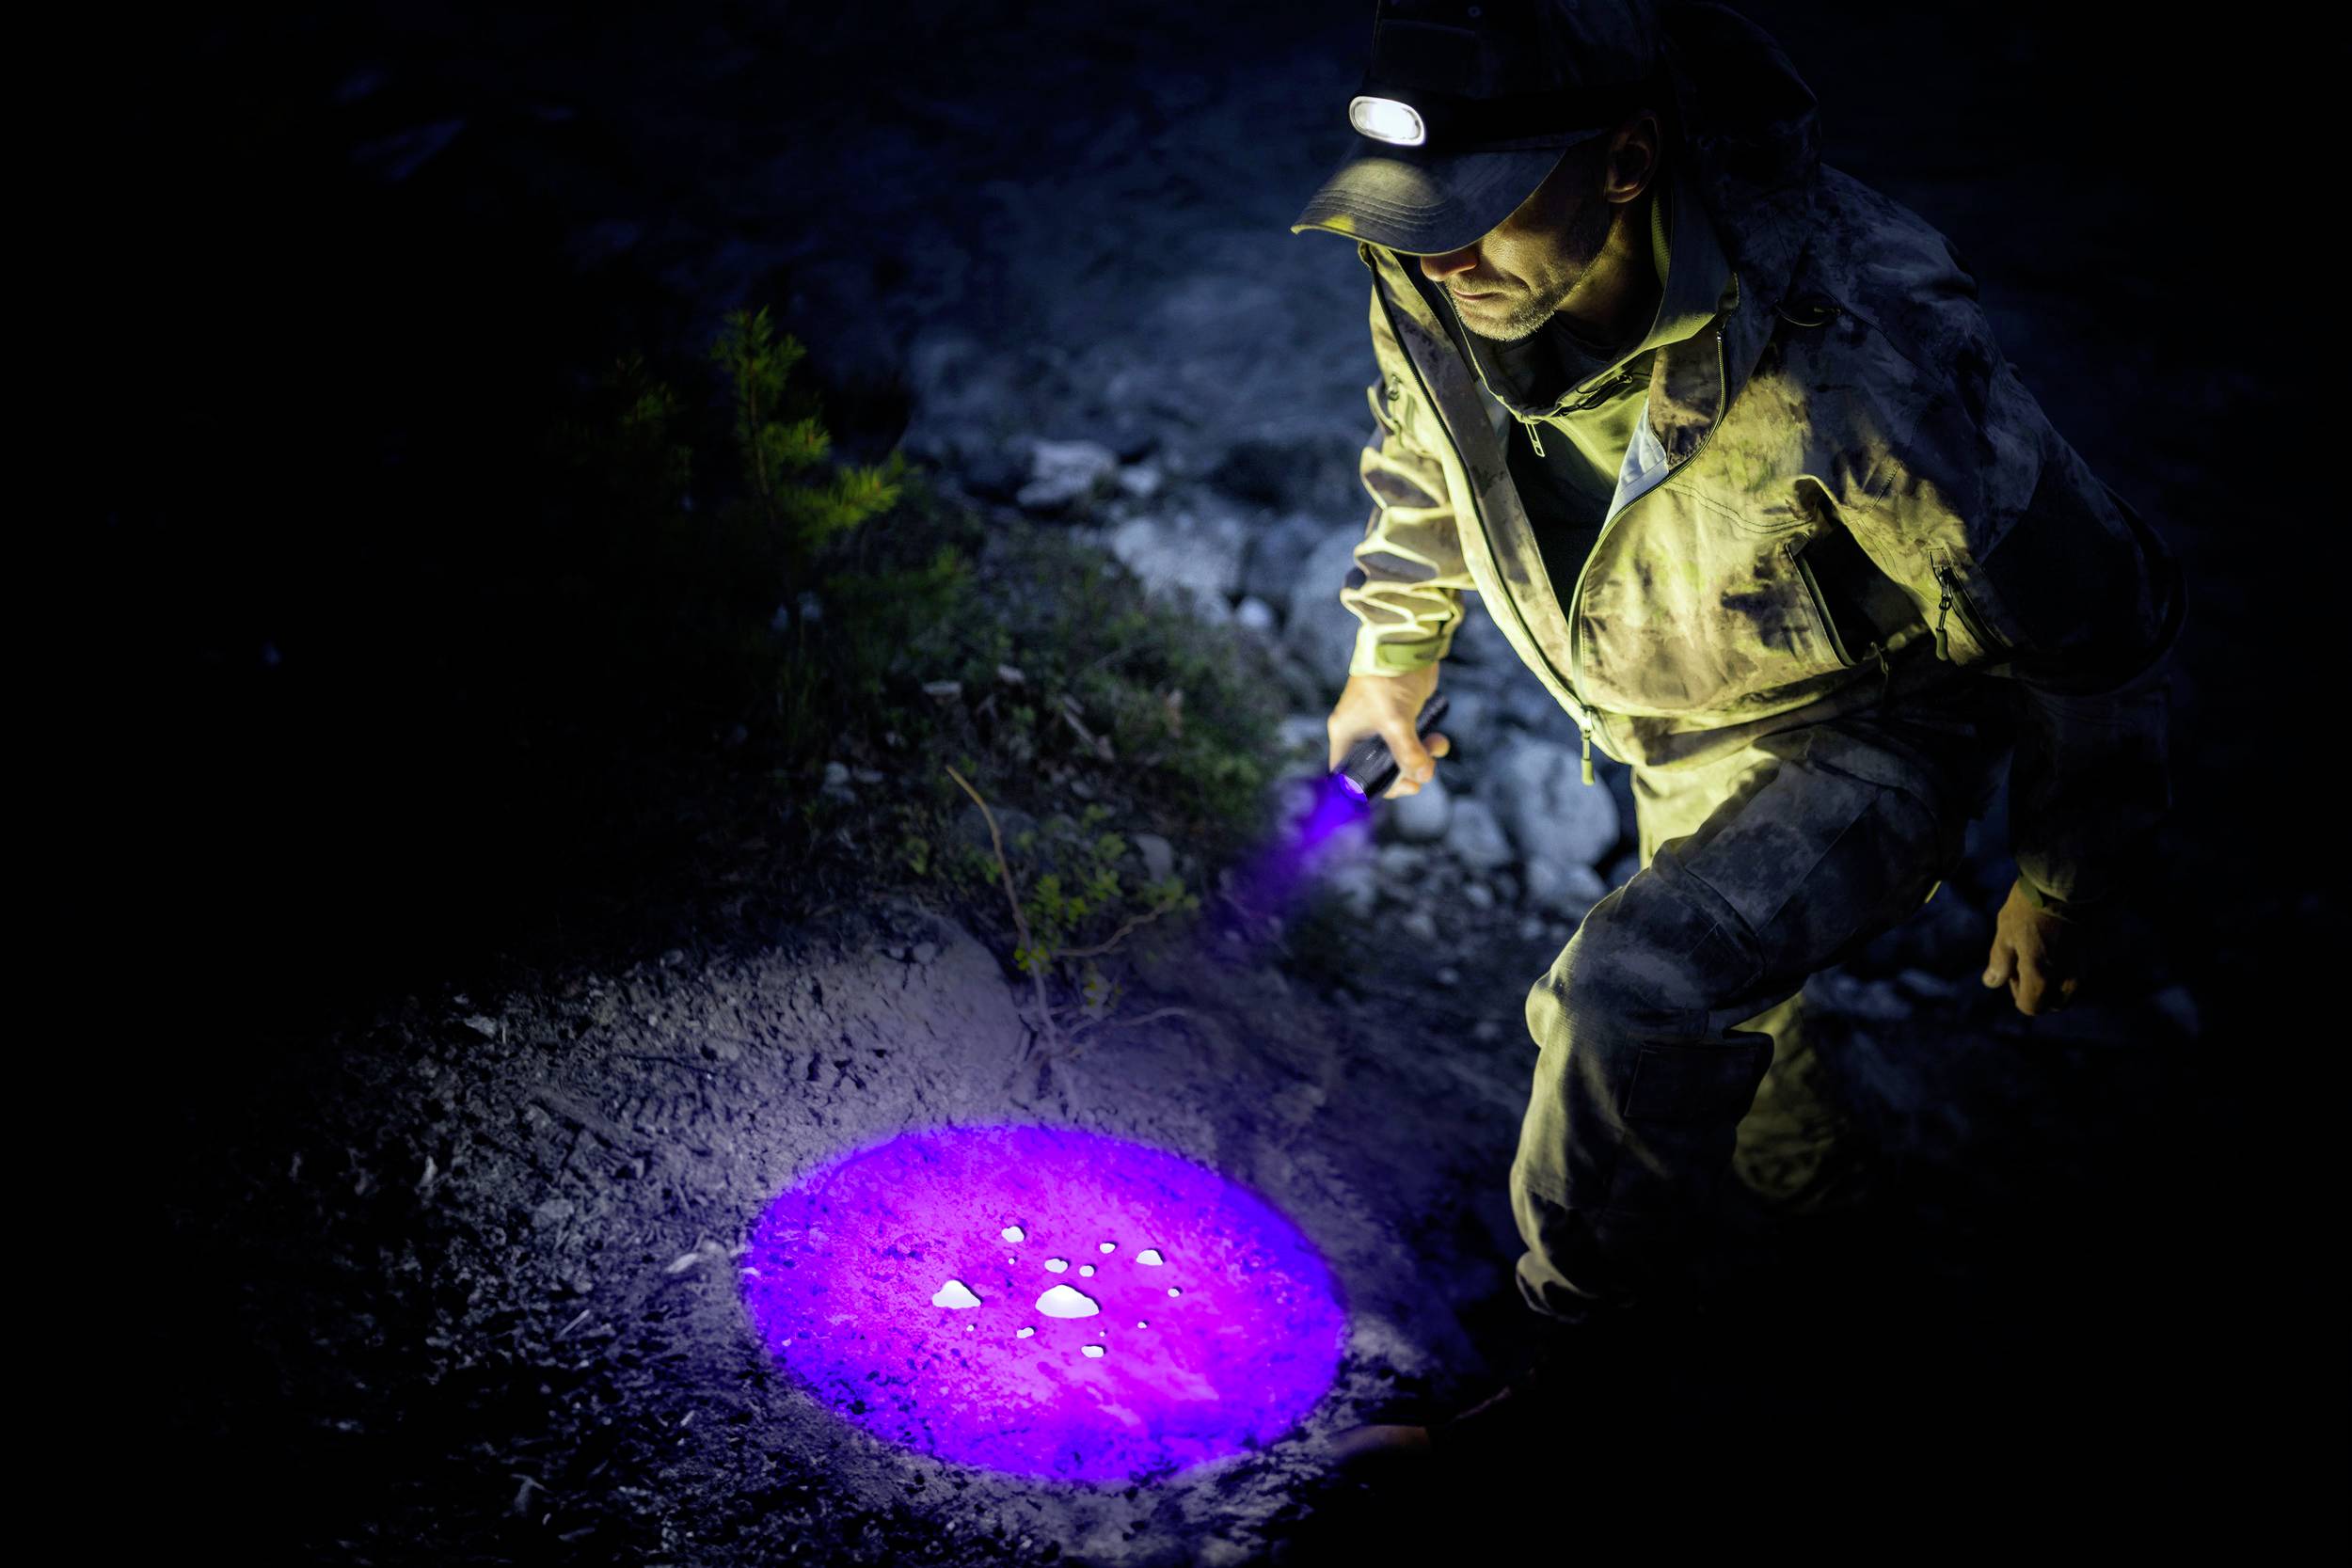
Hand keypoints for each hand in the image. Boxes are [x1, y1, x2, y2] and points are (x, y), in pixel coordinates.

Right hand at [1325, 665, 1451, 797]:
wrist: (1407, 644)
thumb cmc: (1389, 680)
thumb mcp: (1397, 722)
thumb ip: (1409, 753)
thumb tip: (1424, 776)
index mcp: (1346, 733)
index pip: (1348, 773)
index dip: (1368, 786)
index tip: (1395, 788)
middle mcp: (1361, 731)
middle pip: (1378, 769)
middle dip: (1403, 774)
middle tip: (1420, 779)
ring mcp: (1382, 723)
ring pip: (1400, 756)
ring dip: (1421, 759)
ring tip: (1436, 749)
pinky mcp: (1402, 715)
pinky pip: (1414, 741)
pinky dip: (1428, 744)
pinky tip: (1439, 739)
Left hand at [1982, 878, 2082, 1015]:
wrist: (2069, 881)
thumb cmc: (2029, 907)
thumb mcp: (2006, 933)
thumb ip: (2000, 963)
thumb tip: (1991, 982)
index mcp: (2042, 978)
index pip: (2031, 1007)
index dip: (2018, 993)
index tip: (2014, 971)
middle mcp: (2068, 978)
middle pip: (2054, 1002)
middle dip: (2039, 991)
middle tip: (2026, 962)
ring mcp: (2085, 966)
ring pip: (2069, 988)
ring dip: (2054, 979)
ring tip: (2041, 948)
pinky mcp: (2096, 952)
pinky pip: (2080, 970)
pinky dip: (2067, 965)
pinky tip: (2057, 940)